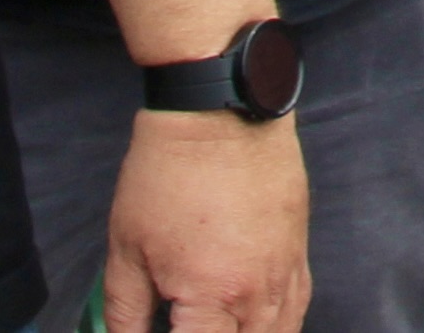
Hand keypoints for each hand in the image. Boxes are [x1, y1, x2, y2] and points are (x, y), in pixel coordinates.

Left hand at [103, 106, 309, 330]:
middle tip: (185, 325)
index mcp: (212, 297)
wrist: (218, 113)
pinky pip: (296, 309)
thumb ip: (124, 314)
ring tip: (215, 325)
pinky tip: (254, 325)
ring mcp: (286, 274)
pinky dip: (276, 326)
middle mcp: (258, 295)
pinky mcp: (299, 252)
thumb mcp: (126, 250)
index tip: (159, 328)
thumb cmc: (168, 175)